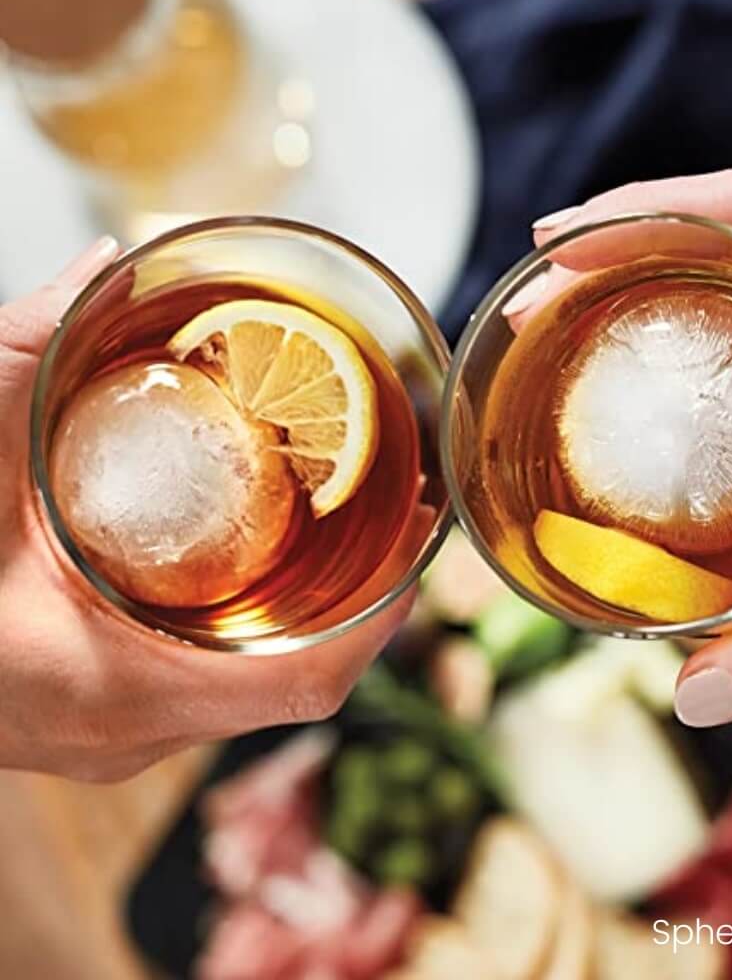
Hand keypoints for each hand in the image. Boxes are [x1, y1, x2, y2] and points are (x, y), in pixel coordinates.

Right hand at [0, 240, 411, 780]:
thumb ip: (37, 349)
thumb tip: (101, 267)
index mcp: (111, 682)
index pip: (306, 685)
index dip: (382, 620)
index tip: (415, 545)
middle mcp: (126, 734)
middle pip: (295, 685)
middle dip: (352, 604)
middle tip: (385, 518)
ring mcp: (113, 743)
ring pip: (252, 693)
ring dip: (304, 619)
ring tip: (341, 538)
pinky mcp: (99, 731)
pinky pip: (206, 695)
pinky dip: (248, 639)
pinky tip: (256, 580)